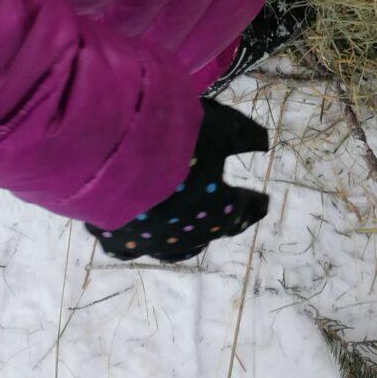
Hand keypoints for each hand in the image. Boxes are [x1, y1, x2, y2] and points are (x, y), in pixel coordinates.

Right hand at [87, 100, 268, 262]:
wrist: (113, 151)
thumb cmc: (179, 139)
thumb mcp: (223, 127)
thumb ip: (245, 136)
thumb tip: (263, 143)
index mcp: (219, 212)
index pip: (244, 211)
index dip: (254, 204)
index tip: (263, 202)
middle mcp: (187, 236)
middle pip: (210, 233)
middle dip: (221, 223)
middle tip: (229, 215)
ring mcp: (150, 242)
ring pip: (174, 250)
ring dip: (187, 239)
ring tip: (193, 232)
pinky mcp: (115, 238)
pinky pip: (132, 248)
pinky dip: (142, 241)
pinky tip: (141, 235)